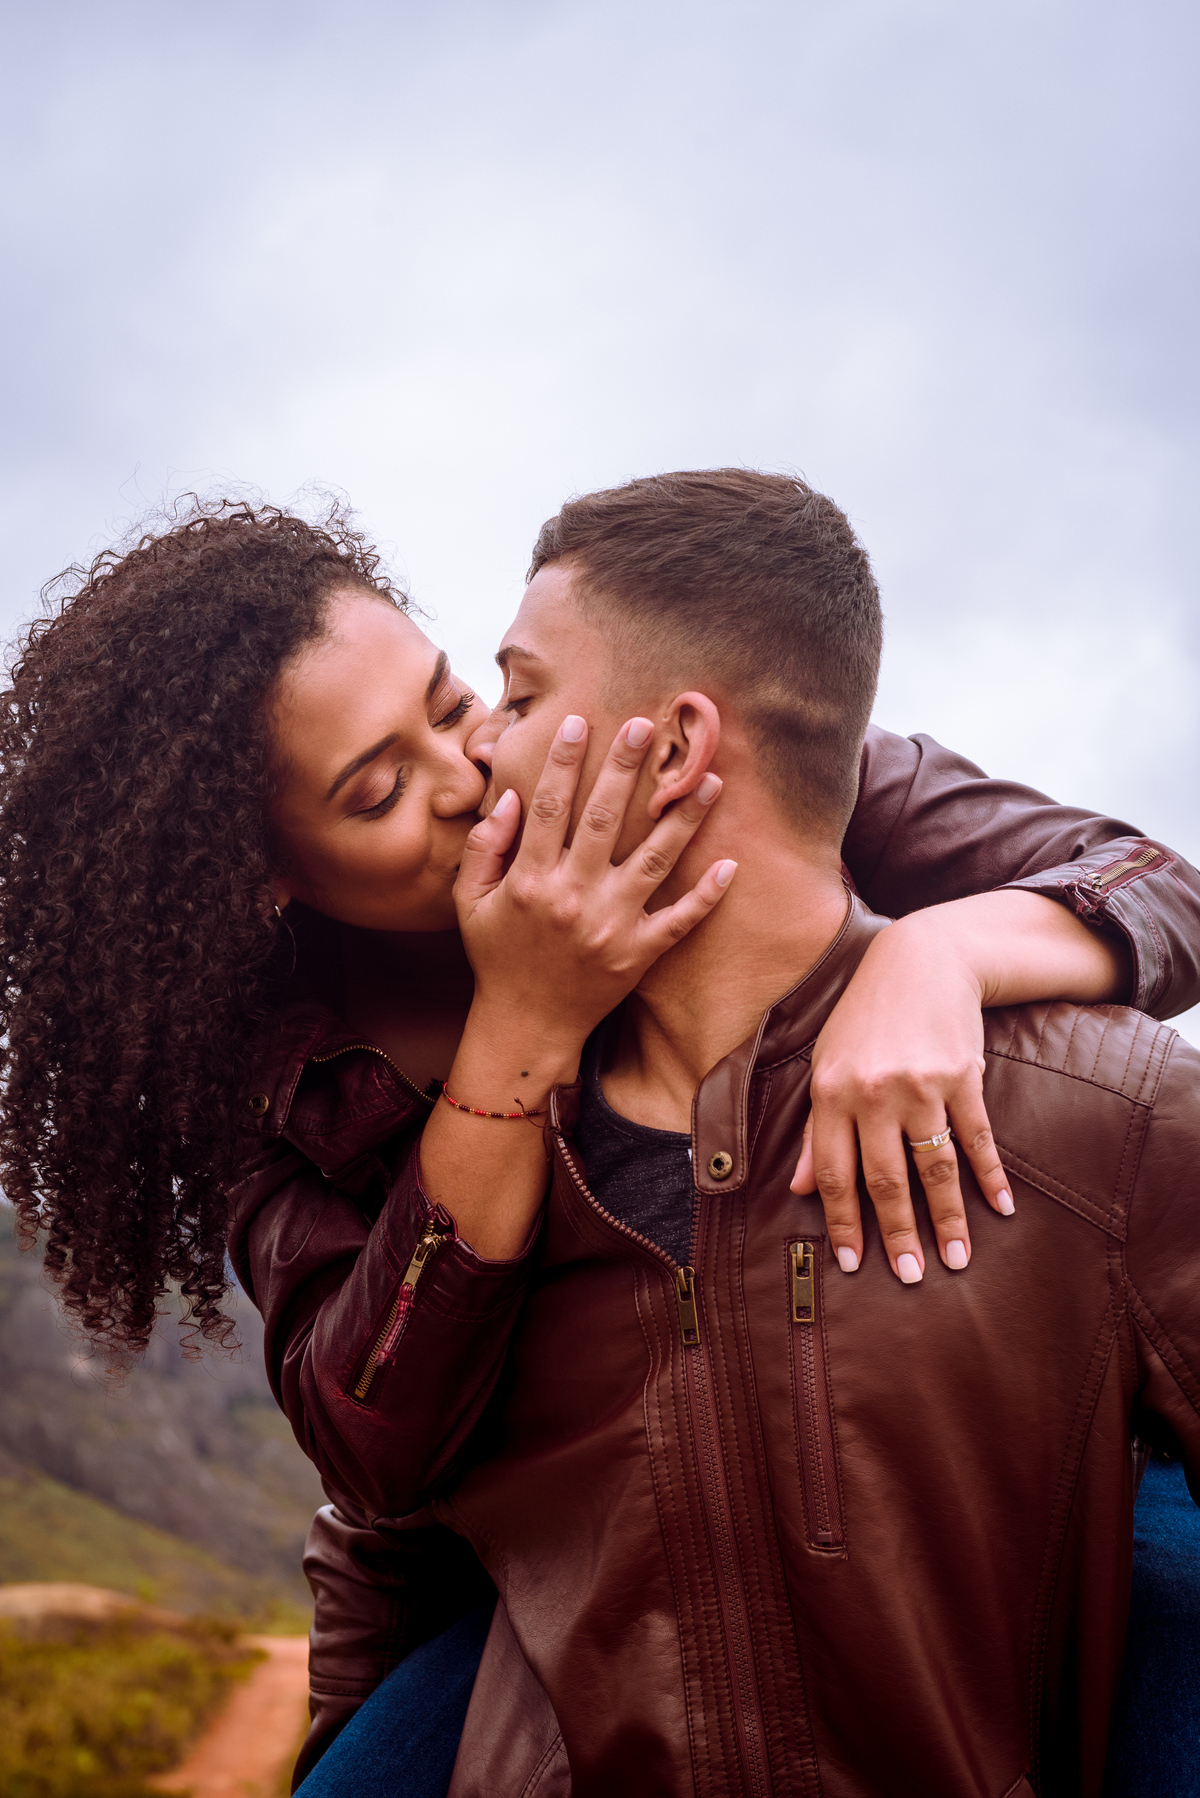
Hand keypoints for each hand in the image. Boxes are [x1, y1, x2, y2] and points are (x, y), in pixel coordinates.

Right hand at [454, 713, 734, 1052]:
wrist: (525, 1024)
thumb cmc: (496, 956)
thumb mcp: (470, 902)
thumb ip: (485, 847)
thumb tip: (511, 797)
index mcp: (531, 880)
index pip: (551, 807)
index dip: (565, 762)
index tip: (581, 723)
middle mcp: (573, 898)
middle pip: (603, 820)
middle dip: (626, 769)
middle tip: (648, 727)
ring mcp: (610, 927)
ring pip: (653, 861)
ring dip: (683, 819)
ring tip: (709, 779)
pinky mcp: (638, 955)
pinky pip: (679, 922)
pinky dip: (705, 896)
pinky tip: (730, 864)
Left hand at [789, 909, 1012, 1282]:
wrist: (921, 961)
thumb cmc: (865, 1019)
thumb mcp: (826, 1065)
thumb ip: (812, 1129)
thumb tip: (795, 1189)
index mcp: (831, 1092)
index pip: (832, 1172)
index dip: (843, 1222)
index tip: (852, 1263)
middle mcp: (873, 1092)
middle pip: (886, 1180)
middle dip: (897, 1235)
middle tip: (910, 1277)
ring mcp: (921, 1084)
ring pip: (934, 1167)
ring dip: (947, 1219)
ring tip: (955, 1259)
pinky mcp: (963, 1076)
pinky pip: (977, 1137)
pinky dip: (990, 1176)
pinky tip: (999, 1208)